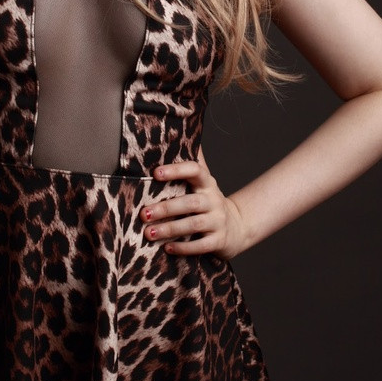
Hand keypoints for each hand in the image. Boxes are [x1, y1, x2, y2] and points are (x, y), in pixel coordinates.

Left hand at [140, 147, 248, 261]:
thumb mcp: (203, 182)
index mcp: (206, 184)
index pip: (195, 171)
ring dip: (170, 229)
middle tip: (144, 213)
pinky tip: (167, 249)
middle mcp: (213, 201)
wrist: (237, 228)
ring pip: (193, 225)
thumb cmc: (209, 201)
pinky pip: (201, 246)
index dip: (176, 170)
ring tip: (148, 233)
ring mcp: (218, 221)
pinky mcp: (219, 241)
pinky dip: (184, 248)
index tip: (155, 173)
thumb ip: (193, 162)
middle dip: (166, 208)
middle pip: (190, 202)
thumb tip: (179, 131)